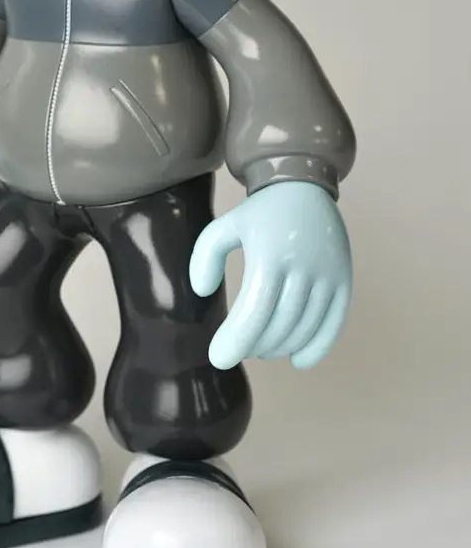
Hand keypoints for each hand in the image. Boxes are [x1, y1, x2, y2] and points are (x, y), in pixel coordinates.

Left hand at [190, 181, 351, 369]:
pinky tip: (298, 361)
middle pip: (279, 326)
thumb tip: (203, 292)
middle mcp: (303, 268)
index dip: (236, 341)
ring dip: (280, 347)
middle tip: (240, 347)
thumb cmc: (260, 213)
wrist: (304, 187)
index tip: (219, 358)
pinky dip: (316, 348)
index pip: (254, 312)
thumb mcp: (224, 226)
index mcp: (270, 256)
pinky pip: (333, 325)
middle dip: (255, 345)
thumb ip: (204, 257)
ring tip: (262, 347)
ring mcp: (328, 276)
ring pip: (303, 329)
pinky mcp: (343, 280)